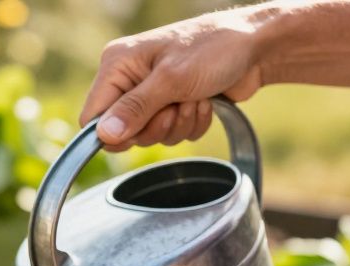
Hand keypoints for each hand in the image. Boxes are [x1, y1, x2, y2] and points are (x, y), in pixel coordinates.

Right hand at [81, 7, 271, 150]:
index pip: (92, 116)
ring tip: (196, 98)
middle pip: (123, 131)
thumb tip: (104, 135)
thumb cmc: (215, 48)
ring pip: (150, 135)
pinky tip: (205, 101)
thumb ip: (135, 109)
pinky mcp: (172, 104)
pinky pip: (172, 134)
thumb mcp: (171, 79)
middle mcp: (129, 78)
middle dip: (156, 126)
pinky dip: (191, 123)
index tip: (140, 128)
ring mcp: (152, 92)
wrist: (257, 46)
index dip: (113, 132)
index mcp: (117, 64)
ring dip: (178, 124)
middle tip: (177, 105)